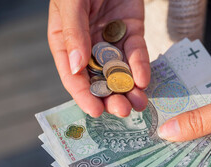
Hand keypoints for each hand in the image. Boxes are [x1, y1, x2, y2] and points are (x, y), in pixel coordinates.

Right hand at [48, 0, 149, 117]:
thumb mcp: (71, 3)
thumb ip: (72, 33)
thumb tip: (74, 67)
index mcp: (66, 43)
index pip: (73, 76)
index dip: (83, 95)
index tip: (95, 111)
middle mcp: (89, 47)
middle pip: (99, 80)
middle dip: (111, 97)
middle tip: (123, 110)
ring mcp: (111, 42)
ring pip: (120, 72)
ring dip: (129, 90)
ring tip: (138, 103)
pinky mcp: (132, 33)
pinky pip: (137, 53)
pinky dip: (141, 66)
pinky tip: (144, 79)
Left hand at [158, 62, 210, 166]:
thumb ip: (200, 121)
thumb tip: (166, 133)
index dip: (173, 156)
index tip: (148, 147)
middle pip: (201, 155)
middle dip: (179, 142)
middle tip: (149, 131)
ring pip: (208, 143)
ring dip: (190, 131)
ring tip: (162, 121)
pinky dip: (204, 124)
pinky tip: (186, 115)